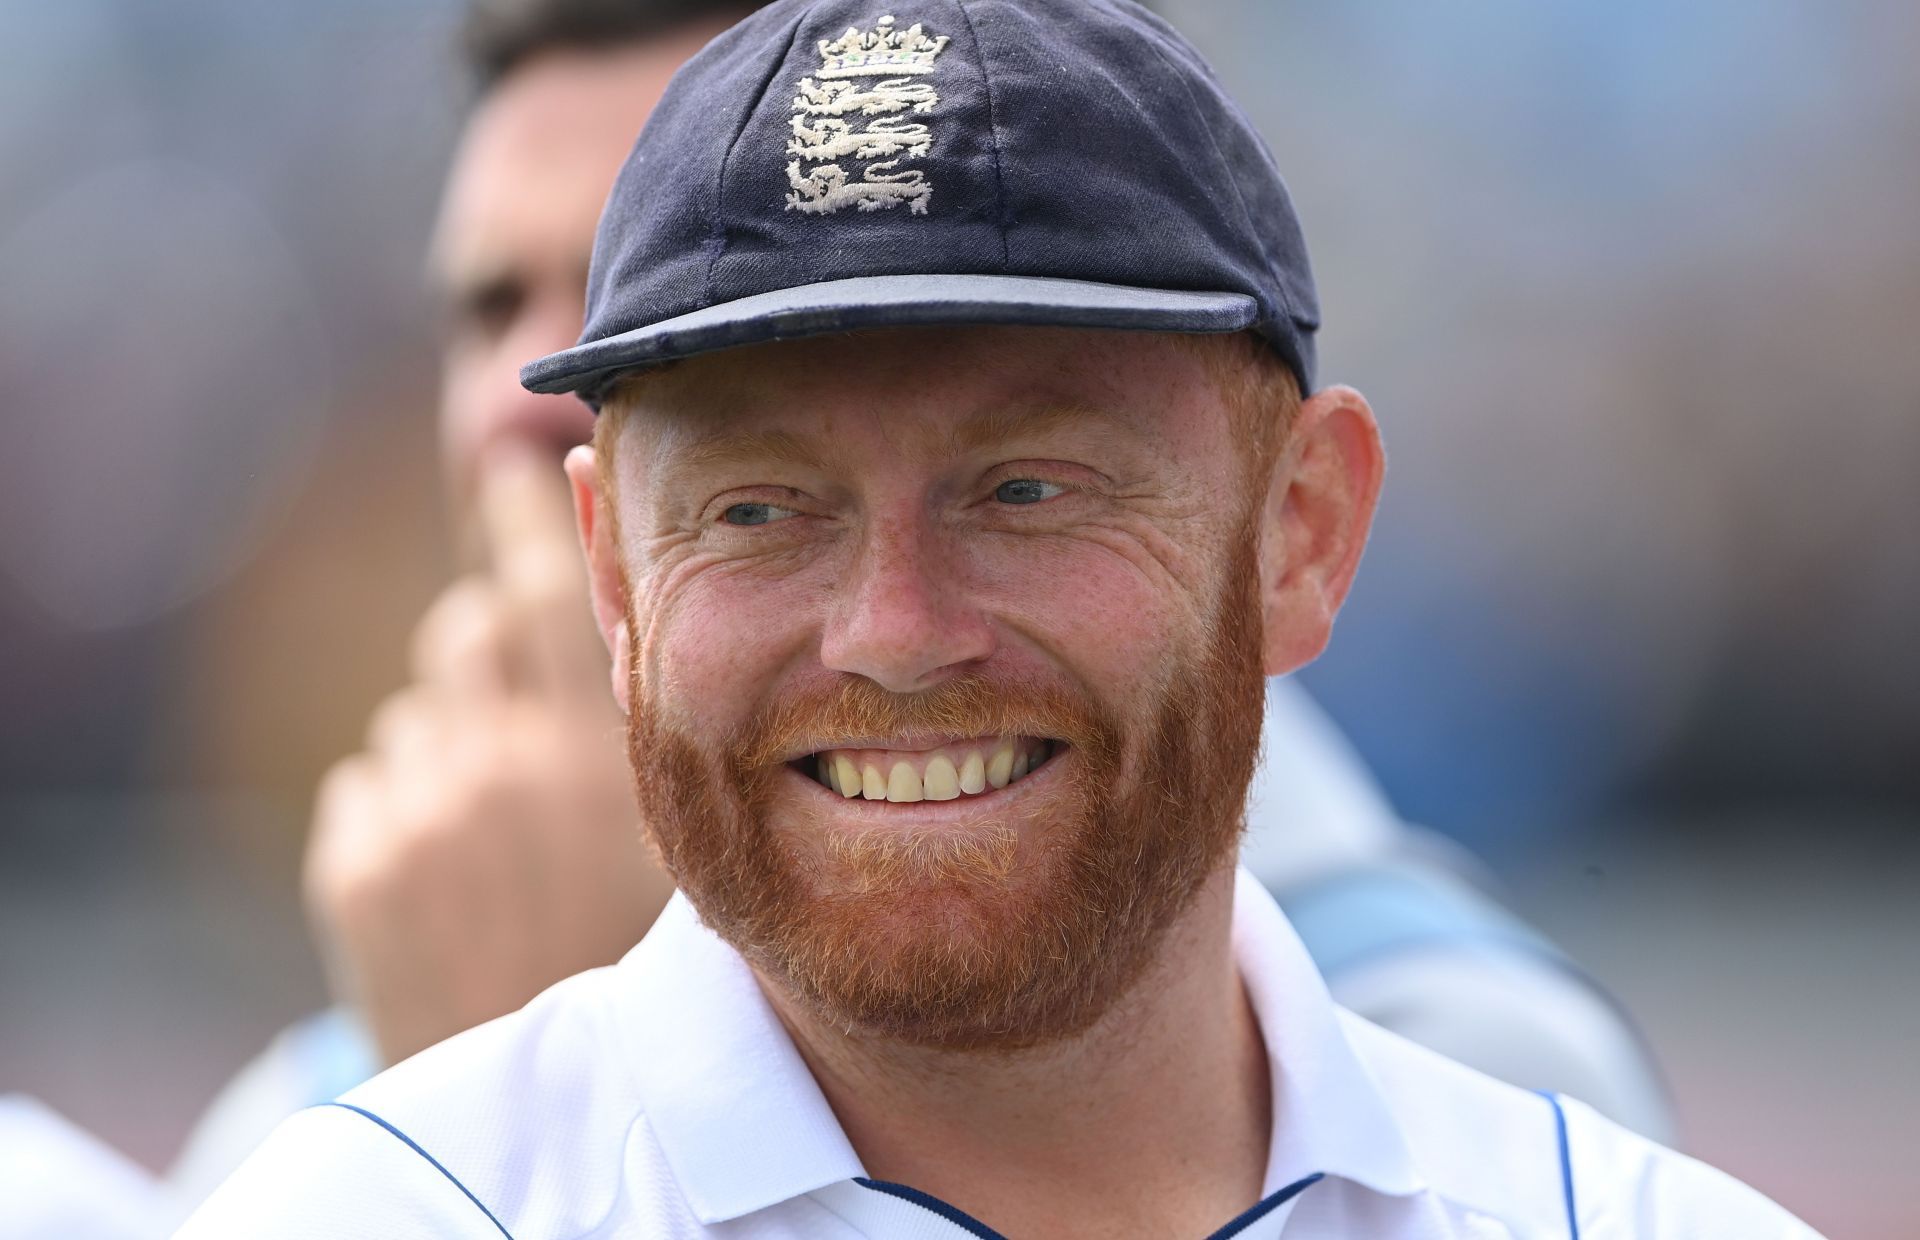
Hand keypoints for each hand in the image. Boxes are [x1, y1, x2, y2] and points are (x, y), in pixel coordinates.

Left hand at [303, 449, 672, 1065]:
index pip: (541, 580)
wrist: (554, 1087)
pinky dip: (405, 807)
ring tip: (505, 830)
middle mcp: (499, 767)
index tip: (516, 461)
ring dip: (454, 740)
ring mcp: (418, 819)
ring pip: (419, 712)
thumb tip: (619, 562)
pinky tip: (456, 875)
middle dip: (492, 653)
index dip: (522, 505)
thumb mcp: (687, 822)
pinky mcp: (357, 869)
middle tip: (530, 723)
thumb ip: (654, 701)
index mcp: (592, 749)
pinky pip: (371, 783)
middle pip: (466, 629)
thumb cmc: (639, 944)